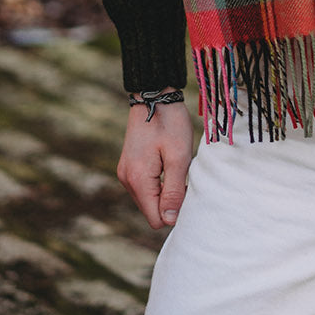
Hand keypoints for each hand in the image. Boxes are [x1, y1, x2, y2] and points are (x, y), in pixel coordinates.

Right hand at [117, 96, 194, 230]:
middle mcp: (127, 180)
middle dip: (170, 201)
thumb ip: (174, 191)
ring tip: (176, 167)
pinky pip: (145, 187)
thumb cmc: (170, 122)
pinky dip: (158, 183)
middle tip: (185, 176)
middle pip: (151, 211)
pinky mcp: (129, 166)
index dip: (175, 212)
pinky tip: (168, 164)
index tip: (188, 190)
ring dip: (165, 191)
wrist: (153, 94)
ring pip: (149, 200)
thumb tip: (170, 220)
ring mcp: (126, 173)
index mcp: (138, 180)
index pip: (156, 219)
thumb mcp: (178, 157)